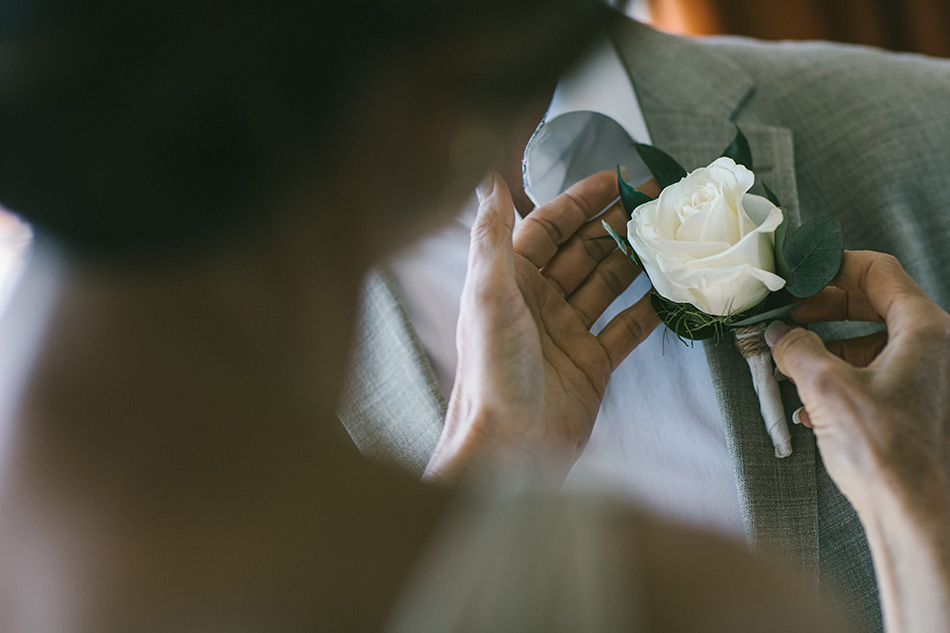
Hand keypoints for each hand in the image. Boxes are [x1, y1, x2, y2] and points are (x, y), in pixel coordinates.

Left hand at [423, 171, 659, 483]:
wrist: (510, 448)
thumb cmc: (492, 371)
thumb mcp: (487, 296)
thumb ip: (490, 236)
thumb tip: (487, 179)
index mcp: (510, 282)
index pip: (547, 228)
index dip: (579, 202)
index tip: (616, 180)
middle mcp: (538, 303)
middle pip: (581, 252)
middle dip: (614, 225)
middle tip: (656, 202)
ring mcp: (567, 333)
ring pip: (606, 285)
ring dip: (634, 260)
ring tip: (669, 235)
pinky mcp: (592, 364)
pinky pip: (625, 328)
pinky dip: (648, 309)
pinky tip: (671, 289)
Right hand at [766, 251, 949, 520]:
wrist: (914, 514)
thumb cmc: (883, 451)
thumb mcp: (825, 387)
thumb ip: (796, 347)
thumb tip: (779, 332)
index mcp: (926, 329)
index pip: (879, 272)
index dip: (833, 267)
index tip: (798, 277)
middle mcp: (936, 347)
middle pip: (876, 303)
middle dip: (826, 308)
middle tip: (790, 316)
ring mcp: (930, 377)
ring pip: (873, 341)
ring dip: (828, 347)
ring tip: (790, 362)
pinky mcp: (919, 405)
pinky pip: (878, 371)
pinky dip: (843, 375)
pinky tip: (809, 402)